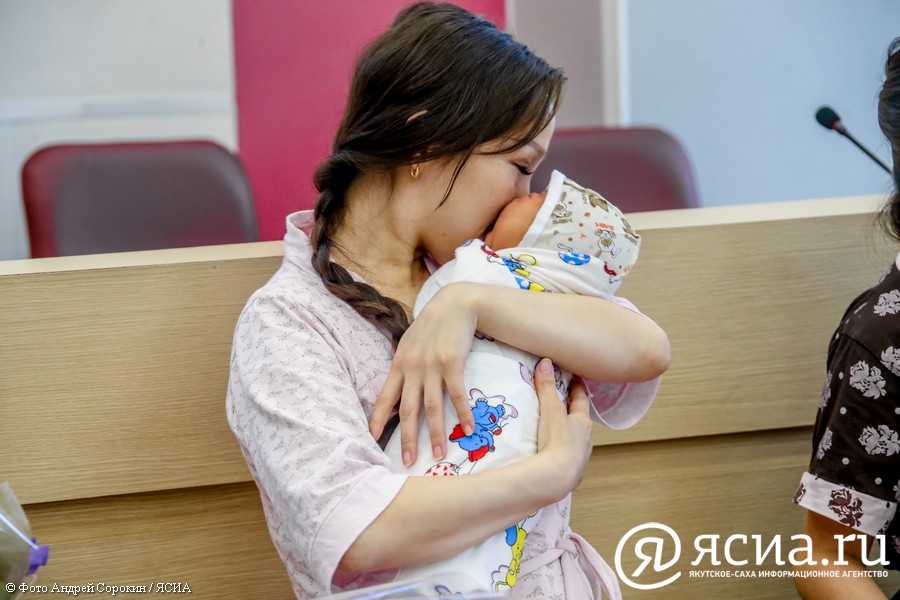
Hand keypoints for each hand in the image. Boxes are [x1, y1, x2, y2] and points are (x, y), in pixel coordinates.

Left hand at [369, 283, 476, 465]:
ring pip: (432, 407)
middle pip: (408, 409)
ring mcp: (433, 366)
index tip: (372, 439)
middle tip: (407, 461)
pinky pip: (457, 395)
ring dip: (436, 433)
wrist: (454, 304)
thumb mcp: (410, 344)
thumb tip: (399, 392)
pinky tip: (468, 429)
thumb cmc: (432, 326)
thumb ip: (404, 367)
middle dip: (407, 438)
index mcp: (399, 364)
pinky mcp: (453, 363)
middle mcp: (413, 368)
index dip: (378, 419)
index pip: (385, 397)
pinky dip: (463, 414)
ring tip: (438, 454)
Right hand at [534, 358, 592, 493]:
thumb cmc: (557, 440)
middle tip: (566, 406)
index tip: (575, 380)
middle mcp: (586, 440)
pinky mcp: (573, 473)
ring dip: (571, 436)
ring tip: (560, 434)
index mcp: (582, 423)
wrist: (557, 477)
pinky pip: (570, 461)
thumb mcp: (551, 410)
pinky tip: (557, 458)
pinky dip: (565, 456)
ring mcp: (581, 458)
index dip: (578, 389)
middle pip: (581, 422)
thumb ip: (547, 387)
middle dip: (574, 414)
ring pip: (578, 442)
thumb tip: (546, 362)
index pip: (581, 401)